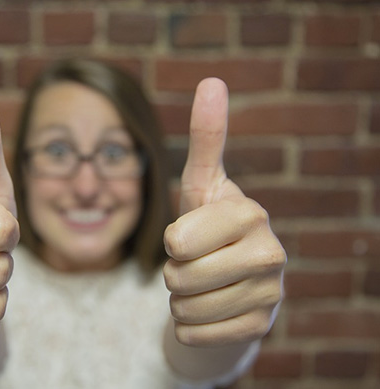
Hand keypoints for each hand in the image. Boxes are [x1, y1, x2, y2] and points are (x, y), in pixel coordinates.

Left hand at [163, 78, 285, 346]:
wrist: (231, 282)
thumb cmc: (208, 228)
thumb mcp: (202, 185)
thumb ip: (206, 138)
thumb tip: (213, 81)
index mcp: (249, 213)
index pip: (177, 240)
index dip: (172, 241)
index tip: (189, 236)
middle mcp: (270, 252)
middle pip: (178, 277)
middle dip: (173, 273)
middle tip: (194, 263)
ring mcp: (270, 293)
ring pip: (184, 308)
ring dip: (180, 299)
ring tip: (203, 284)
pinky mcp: (260, 327)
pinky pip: (194, 334)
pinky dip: (188, 325)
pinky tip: (209, 310)